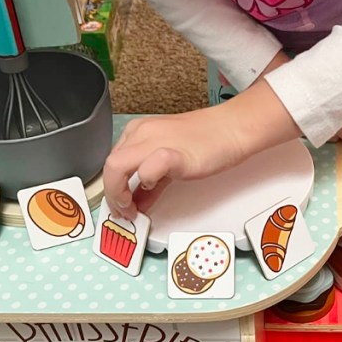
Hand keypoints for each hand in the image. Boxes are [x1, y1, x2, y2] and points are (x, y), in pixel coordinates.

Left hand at [103, 109, 246, 218]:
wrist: (231, 129)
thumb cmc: (207, 142)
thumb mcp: (170, 160)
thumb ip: (150, 181)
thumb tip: (137, 201)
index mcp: (139, 132)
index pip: (113, 162)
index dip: (112, 188)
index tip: (121, 205)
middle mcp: (142, 133)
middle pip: (109, 166)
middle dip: (111, 195)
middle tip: (123, 212)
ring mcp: (155, 141)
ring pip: (116, 165)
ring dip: (118, 193)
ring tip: (131, 210)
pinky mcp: (172, 153)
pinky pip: (146, 169)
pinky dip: (145, 183)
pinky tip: (153, 189)